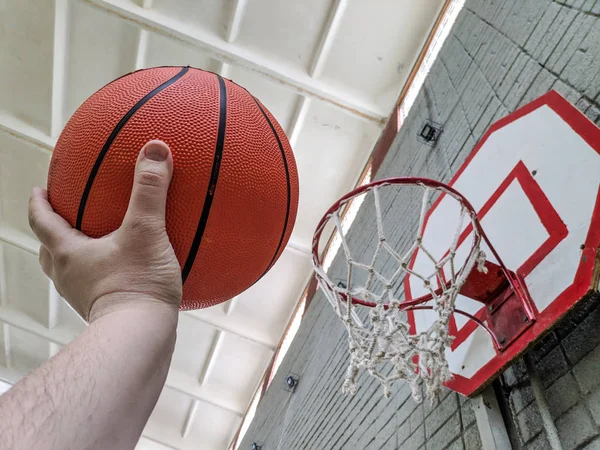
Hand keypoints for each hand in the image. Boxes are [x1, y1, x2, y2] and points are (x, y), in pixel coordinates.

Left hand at [29, 140, 181, 321]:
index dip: (39, 204)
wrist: (141, 337)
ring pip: (69, 271)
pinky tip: (128, 269)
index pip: (42, 222)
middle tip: (64, 217)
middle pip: (50, 249)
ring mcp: (84, 297)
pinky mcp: (103, 311)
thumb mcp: (145, 230)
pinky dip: (104, 272)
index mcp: (69, 253)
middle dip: (53, 232)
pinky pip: (96, 285)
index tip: (40, 190)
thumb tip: (156, 148)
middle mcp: (69, 276)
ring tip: (94, 243)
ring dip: (76, 255)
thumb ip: (149, 189)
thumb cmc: (136, 284)